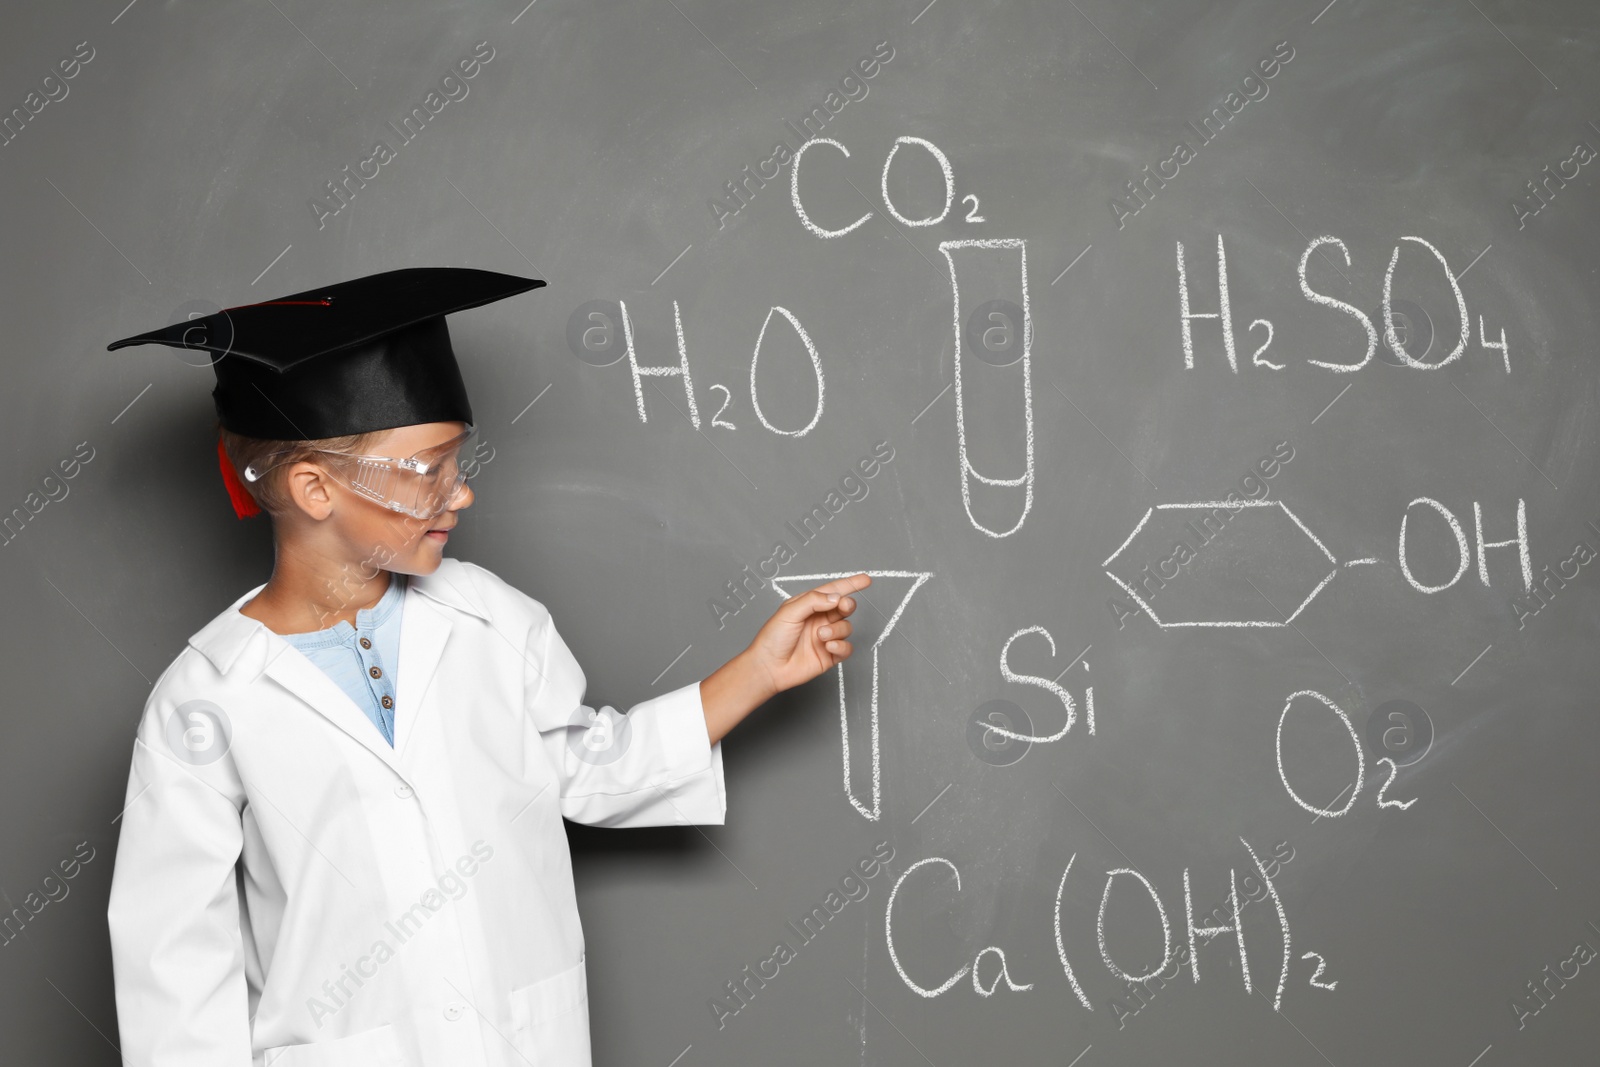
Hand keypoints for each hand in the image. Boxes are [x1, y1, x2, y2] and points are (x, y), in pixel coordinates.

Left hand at [746, 573, 869, 697]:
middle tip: (843, 606)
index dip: (850, 584)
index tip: (866, 579)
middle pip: (844, 607)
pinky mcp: (830, 655)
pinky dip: (841, 646)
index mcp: (809, 605)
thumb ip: (813, 601)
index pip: (833, 591)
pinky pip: (846, 647)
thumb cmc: (772, 638)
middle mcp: (819, 620)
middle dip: (847, 604)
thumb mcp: (789, 612)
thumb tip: (836, 597)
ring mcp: (826, 638)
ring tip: (821, 635)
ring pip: (847, 627)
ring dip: (837, 629)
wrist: (768, 668)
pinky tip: (828, 646)